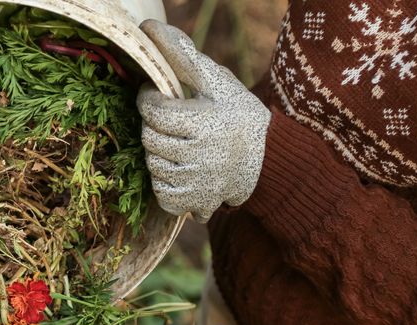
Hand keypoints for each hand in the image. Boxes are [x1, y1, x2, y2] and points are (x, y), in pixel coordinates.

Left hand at [137, 20, 269, 222]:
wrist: (269, 159)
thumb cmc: (238, 113)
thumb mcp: (217, 80)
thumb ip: (182, 55)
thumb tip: (148, 28)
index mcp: (205, 121)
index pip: (152, 111)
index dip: (148, 100)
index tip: (157, 97)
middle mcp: (200, 155)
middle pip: (148, 138)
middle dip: (153, 126)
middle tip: (170, 121)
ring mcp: (197, 182)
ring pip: (152, 164)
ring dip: (159, 152)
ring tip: (180, 143)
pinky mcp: (193, 203)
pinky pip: (160, 191)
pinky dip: (165, 180)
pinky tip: (182, 167)